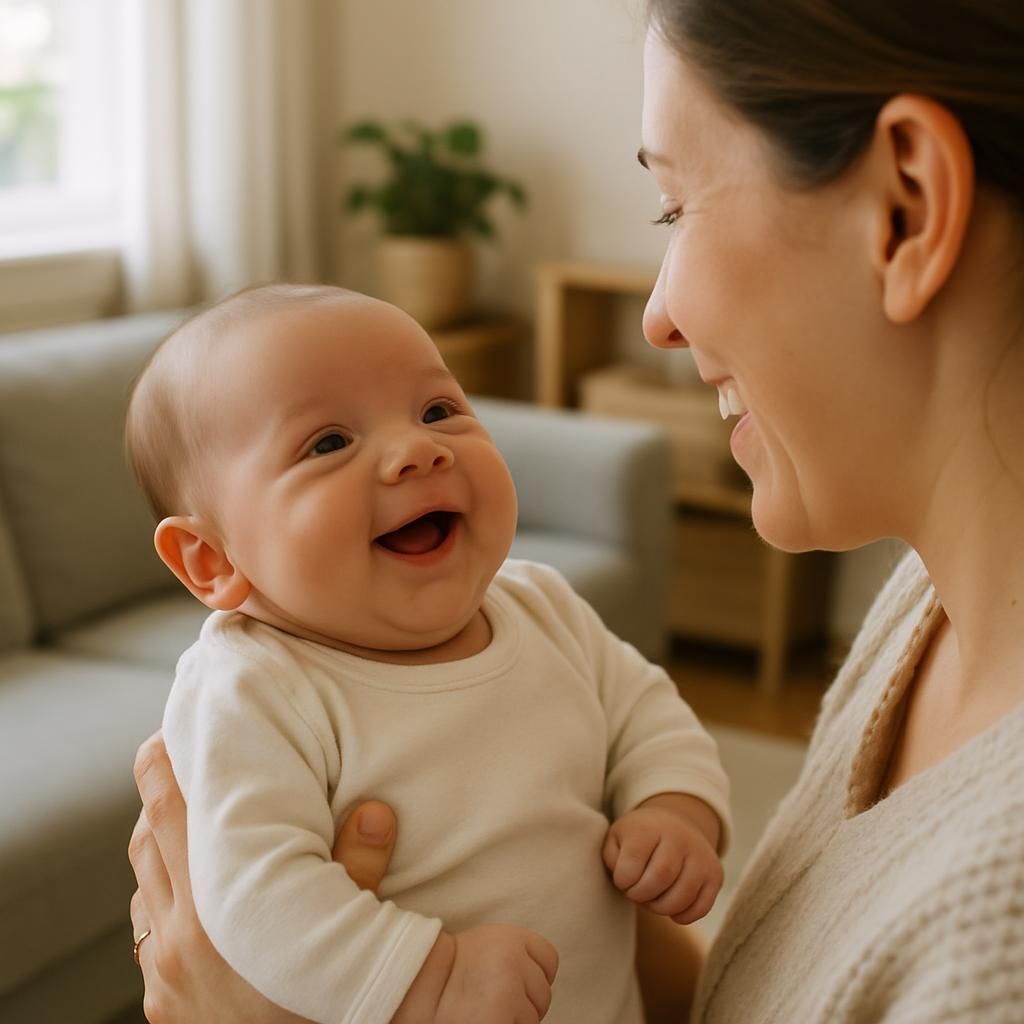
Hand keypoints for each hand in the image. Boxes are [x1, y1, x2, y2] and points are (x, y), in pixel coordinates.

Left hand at [128, 730, 398, 1022]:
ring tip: (193, 821)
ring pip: (144, 885)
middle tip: (183, 761)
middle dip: (161, 796)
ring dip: (161, 846)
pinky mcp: (163, 1003)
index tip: (172, 733)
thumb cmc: (329, 1009)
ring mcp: (163, 974)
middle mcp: (175, 937)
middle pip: (147, 841)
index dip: (163, 765)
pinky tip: (197, 893)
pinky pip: (149, 929)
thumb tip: (375, 809)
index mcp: (216, 909)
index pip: (170, 813)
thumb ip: (360, 872)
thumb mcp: (352, 939)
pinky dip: (163, 897)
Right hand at [393, 925, 557, 1023]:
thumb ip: (513, 953)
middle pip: (543, 992)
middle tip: (492, 1003)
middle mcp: (513, 958)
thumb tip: (538, 978)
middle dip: (524, 1003)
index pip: (549, 960)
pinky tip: (484, 1020)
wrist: (414, 987)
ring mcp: (509, 988)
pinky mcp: (502, 1014)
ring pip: (533, 1017)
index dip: (534, 977)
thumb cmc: (448, 973)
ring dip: (515, 1020)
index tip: (514, 984)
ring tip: (484, 1012)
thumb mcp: (485, 946)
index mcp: (511, 936)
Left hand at [603, 794, 722, 924]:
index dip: (622, 881)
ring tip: (652, 899)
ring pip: (682, 897)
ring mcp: (701, 856)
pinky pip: (700, 908)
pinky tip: (670, 905)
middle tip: (636, 893)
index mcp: (649, 827)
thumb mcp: (617, 838)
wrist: (674, 824)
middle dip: (641, 895)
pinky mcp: (715, 875)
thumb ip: (612, 858)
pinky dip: (682, 915)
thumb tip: (625, 879)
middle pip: (660, 878)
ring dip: (660, 908)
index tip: (622, 879)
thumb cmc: (638, 838)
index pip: (632, 864)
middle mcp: (679, 837)